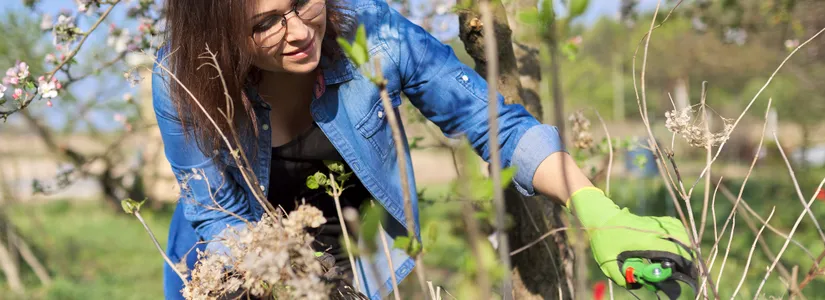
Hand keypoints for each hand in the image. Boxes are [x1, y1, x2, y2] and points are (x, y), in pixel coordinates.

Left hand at [567, 187, 694, 287]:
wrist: (600, 216)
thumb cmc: (603, 240)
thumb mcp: (608, 263)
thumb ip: (621, 277)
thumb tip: (636, 286)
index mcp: (645, 242)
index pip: (673, 251)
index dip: (685, 263)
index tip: (689, 275)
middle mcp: (653, 231)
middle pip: (682, 241)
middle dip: (689, 257)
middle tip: (689, 271)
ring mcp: (654, 224)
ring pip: (680, 231)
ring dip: (687, 245)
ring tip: (686, 259)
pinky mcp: (653, 220)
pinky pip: (673, 224)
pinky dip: (681, 234)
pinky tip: (679, 243)